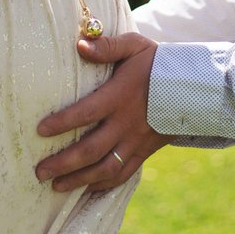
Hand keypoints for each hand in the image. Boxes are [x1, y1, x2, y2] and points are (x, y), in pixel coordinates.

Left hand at [35, 33, 172, 191]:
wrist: (195, 85)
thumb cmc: (158, 62)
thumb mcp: (135, 46)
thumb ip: (107, 46)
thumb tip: (79, 44)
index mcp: (120, 96)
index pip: (86, 112)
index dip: (62, 123)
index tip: (40, 130)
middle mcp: (127, 123)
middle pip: (91, 149)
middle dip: (63, 163)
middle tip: (40, 171)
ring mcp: (137, 141)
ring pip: (106, 168)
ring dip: (79, 180)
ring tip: (55, 186)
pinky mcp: (145, 152)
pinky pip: (123, 173)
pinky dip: (103, 184)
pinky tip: (85, 189)